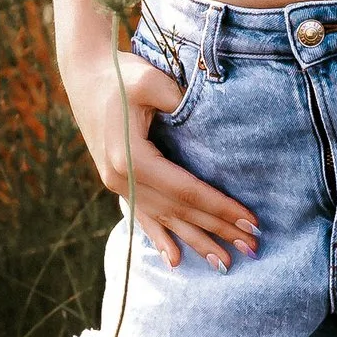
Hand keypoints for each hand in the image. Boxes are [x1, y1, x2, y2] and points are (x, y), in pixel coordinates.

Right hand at [64, 37, 259, 270]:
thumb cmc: (121, 73)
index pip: (187, 191)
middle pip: (178, 211)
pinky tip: (173, 259)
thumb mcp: (152, 81)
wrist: (84, 72)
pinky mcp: (116, 180)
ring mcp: (116, 182)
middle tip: (252, 248)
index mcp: (131, 158)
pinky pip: (142, 216)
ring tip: (223, 263)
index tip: (251, 221)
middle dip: (217, 230)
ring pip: (163, 219)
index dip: (220, 208)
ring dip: (195, 241)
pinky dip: (160, 238)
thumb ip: (179, 101)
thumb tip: (210, 120)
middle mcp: (121, 177)